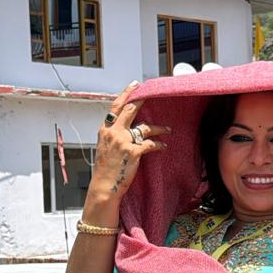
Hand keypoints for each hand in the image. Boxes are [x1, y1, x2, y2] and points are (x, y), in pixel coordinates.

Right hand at [85, 83, 169, 213]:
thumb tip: (124, 127)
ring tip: (167, 130)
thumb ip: (113, 135)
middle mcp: (113, 132)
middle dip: (143, 100)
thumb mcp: (104, 147)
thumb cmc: (105, 169)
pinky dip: (159, 144)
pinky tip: (163, 145)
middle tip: (153, 94)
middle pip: (130, 110)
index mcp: (105, 130)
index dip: (126, 94)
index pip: (115, 107)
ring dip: (159, 128)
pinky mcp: (133, 152)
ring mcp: (123, 141)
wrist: (104, 186)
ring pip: (145, 127)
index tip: (134, 85)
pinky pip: (150, 143)